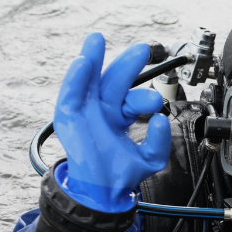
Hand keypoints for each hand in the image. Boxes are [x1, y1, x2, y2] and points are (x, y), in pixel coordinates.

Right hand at [54, 32, 170, 211]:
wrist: (102, 192)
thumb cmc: (121, 174)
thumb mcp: (150, 158)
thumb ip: (160, 141)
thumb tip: (163, 121)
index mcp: (120, 116)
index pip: (132, 99)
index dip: (145, 98)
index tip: (156, 102)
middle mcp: (102, 109)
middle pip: (113, 81)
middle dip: (126, 65)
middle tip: (142, 49)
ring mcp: (85, 111)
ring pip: (89, 80)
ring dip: (92, 58)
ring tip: (97, 39)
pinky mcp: (68, 117)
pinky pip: (71, 94)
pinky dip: (75, 78)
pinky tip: (83, 62)